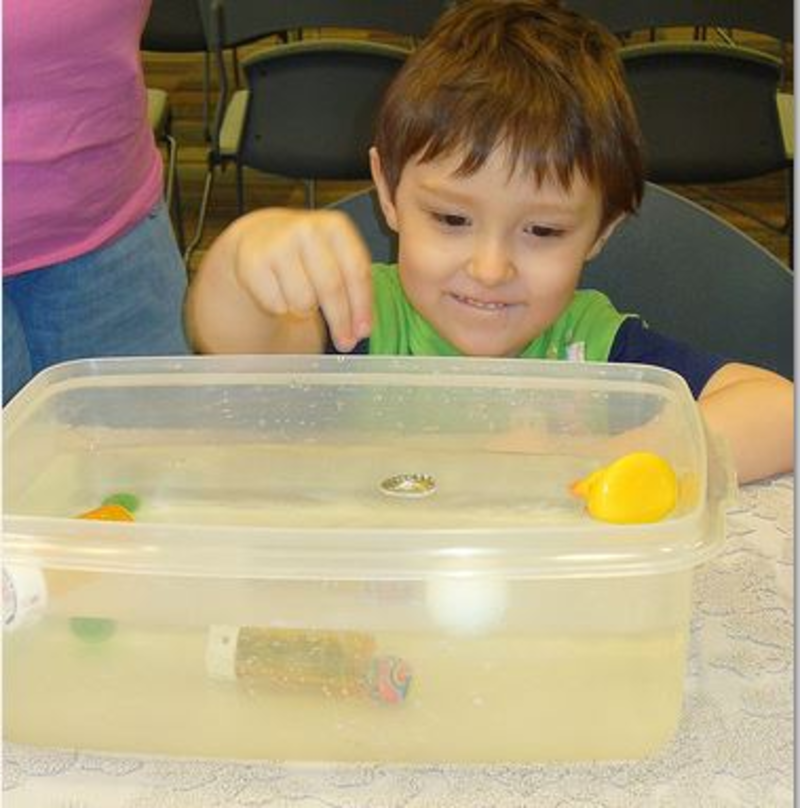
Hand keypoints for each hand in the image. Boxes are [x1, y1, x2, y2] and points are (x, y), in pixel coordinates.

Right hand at [231, 208, 372, 351]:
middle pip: (331, 288)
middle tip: (345, 343)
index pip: (356, 271)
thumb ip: (354, 288)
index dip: (362, 305)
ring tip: (302, 296)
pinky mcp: (253, 261)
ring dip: (305, 310)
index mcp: (336, 227)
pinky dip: (281, 307)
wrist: (260, 237)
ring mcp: (277, 244)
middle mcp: (307, 230)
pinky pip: (277, 305)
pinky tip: (280, 291)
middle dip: (340, 321)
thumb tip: (361, 329)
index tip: (363, 332)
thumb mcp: (337, 259)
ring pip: (303, 301)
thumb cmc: (308, 255)